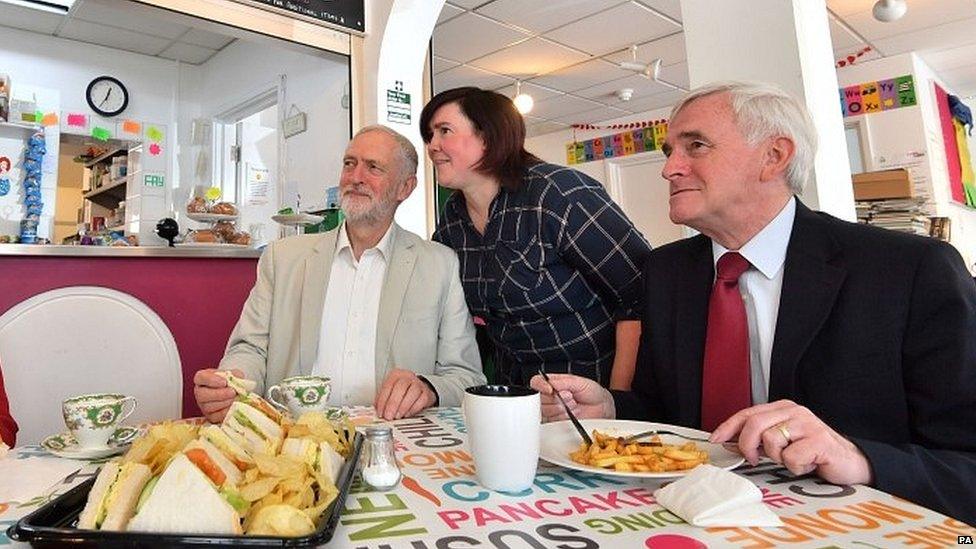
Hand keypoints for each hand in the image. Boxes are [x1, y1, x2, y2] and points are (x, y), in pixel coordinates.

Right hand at [193, 368, 244, 422]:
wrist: (234, 393)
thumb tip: (237, 381)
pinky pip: (215, 416)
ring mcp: (203, 405)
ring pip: (208, 407)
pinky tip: (234, 406)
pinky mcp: (210, 416)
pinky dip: (226, 411)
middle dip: (219, 394)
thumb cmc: (231, 382)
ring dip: (224, 403)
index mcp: (202, 378)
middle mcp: (199, 392)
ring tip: (235, 399)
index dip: (212, 380)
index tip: (224, 382)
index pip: (201, 378)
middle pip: (202, 394)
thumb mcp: (233, 374)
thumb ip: (235, 375)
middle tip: (232, 392)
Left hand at [374, 369, 436, 419]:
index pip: (388, 386)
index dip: (383, 400)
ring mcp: (418, 384)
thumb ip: (383, 400)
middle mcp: (407, 377)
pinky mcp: (426, 392)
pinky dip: (413, 408)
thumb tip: (378, 411)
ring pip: (413, 392)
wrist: (418, 391)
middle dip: (393, 404)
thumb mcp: (390, 393)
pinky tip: (407, 414)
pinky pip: (422, 400)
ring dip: (403, 406)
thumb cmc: (401, 392)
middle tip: (389, 416)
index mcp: (396, 375)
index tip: (380, 412)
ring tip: (397, 416)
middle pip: (401, 387)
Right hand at [528, 373, 614, 422]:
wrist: (604, 411)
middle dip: (555, 398)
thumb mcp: (582, 383)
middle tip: (570, 397)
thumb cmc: (594, 394)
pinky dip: (560, 419)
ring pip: (544, 410)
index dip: (541, 385)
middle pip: (539, 397)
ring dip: (560, 409)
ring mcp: (551, 412)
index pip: (537, 382)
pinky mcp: (554, 425)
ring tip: (573, 406)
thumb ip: (564, 381)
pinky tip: (570, 416)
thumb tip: (550, 382)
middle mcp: (550, 397)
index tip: (550, 389)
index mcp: (554, 384)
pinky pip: (548, 423)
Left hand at [710, 399, 873, 485]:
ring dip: (777, 458)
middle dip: (746, 444)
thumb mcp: (781, 444)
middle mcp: (794, 412)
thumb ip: (758, 441)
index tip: (716, 439)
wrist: (848, 462)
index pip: (748, 413)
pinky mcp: (819, 440)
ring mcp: (808, 424)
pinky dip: (795, 467)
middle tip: (751, 459)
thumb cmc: (812, 452)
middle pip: (755, 423)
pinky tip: (807, 464)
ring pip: (771, 440)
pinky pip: (791, 457)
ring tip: (793, 459)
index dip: (728, 426)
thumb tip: (729, 443)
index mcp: (783, 409)